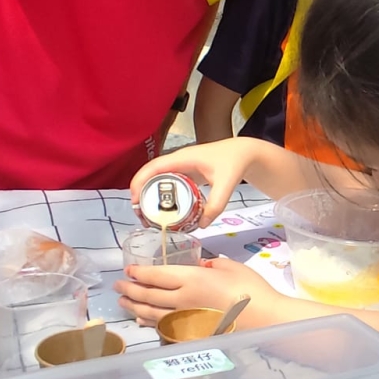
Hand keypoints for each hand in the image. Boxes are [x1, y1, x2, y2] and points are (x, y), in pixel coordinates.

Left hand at [115, 259, 277, 326]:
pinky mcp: (191, 333)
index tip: (128, 270)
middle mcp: (182, 300)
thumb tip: (198, 266)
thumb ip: (210, 264)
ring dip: (135, 306)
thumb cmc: (251, 289)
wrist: (264, 320)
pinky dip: (149, 322)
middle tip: (117, 286)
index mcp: (191, 280)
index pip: (156, 275)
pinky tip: (143, 320)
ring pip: (151, 313)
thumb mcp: (231, 267)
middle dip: (130, 289)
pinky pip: (163, 327)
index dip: (139, 272)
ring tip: (123, 302)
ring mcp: (185, 320)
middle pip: (148, 295)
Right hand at [129, 138, 259, 226]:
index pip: (153, 168)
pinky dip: (164, 196)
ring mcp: (181, 167)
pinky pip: (169, 184)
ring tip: (150, 217)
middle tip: (143, 217)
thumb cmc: (233, 162)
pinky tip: (167, 211)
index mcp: (182, 158)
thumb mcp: (226, 184)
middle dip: (142, 194)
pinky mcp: (187, 174)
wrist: (244, 153)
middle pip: (151, 176)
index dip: (140, 182)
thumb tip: (201, 225)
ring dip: (152, 196)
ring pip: (159, 181)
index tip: (134, 202)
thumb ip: (216, 204)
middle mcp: (178, 161)